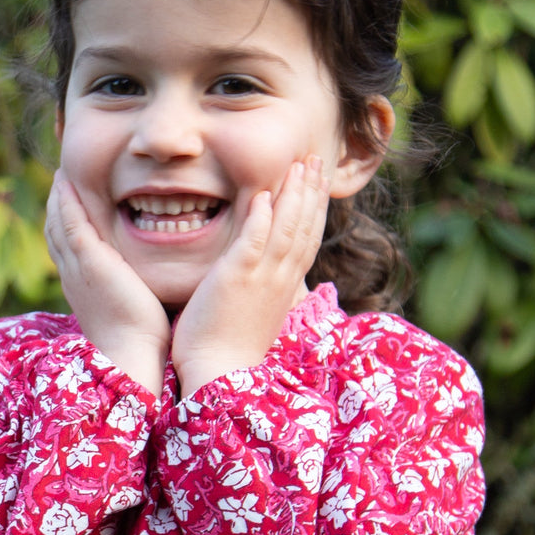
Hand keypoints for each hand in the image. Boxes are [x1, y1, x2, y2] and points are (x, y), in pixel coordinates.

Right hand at [45, 170, 169, 393]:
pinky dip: (65, 199)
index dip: (66, 224)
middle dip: (56, 205)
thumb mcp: (132, 310)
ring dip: (57, 196)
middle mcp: (73, 275)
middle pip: (55, 232)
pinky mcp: (89, 260)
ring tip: (62, 172)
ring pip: (58, 223)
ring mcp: (78, 267)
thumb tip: (151, 285)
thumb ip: (134, 291)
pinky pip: (70, 221)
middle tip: (62, 178)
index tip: (72, 203)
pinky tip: (67, 179)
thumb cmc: (139, 342)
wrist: (130, 356)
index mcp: (83, 287)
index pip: (68, 249)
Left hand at [172, 156, 329, 397]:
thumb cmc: (228, 349)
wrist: (217, 374)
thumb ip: (262, 290)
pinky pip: (254, 242)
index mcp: (284, 287)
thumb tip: (264, 279)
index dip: (314, 209)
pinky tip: (263, 195)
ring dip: (294, 195)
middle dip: (311, 192)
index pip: (306, 241)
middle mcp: (280, 280)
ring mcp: (261, 279)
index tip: (317, 183)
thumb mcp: (255, 314)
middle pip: (304, 228)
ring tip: (299, 165)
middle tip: (316, 160)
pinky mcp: (237, 280)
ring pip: (286, 229)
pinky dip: (261, 218)